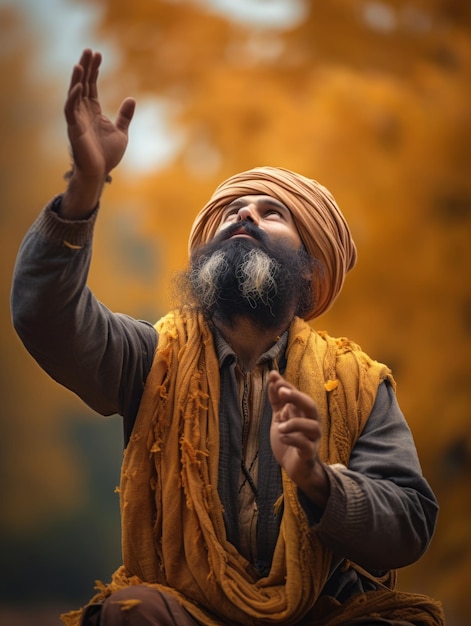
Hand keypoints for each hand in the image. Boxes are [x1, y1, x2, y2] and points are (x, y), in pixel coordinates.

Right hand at [64, 48, 134, 179]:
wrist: (100, 173)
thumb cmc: (107, 156)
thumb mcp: (121, 132)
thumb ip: (125, 116)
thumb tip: (132, 98)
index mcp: (93, 111)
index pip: (91, 85)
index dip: (94, 70)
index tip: (98, 54)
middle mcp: (83, 112)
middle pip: (82, 84)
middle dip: (85, 67)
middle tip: (89, 50)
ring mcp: (77, 119)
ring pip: (74, 93)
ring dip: (77, 78)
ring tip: (81, 62)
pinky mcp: (74, 129)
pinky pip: (70, 109)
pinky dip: (73, 97)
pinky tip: (78, 86)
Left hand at [268, 370, 328, 506]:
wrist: (295, 468)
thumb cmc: (289, 440)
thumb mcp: (280, 418)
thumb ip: (277, 400)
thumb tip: (273, 378)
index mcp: (303, 413)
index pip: (297, 394)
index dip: (286, 385)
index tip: (273, 376)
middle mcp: (311, 422)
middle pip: (310, 405)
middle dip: (296, 397)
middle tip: (281, 391)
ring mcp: (312, 438)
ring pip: (312, 426)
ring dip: (295, 423)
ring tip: (279, 426)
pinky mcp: (309, 453)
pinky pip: (306, 445)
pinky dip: (294, 440)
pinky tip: (282, 438)